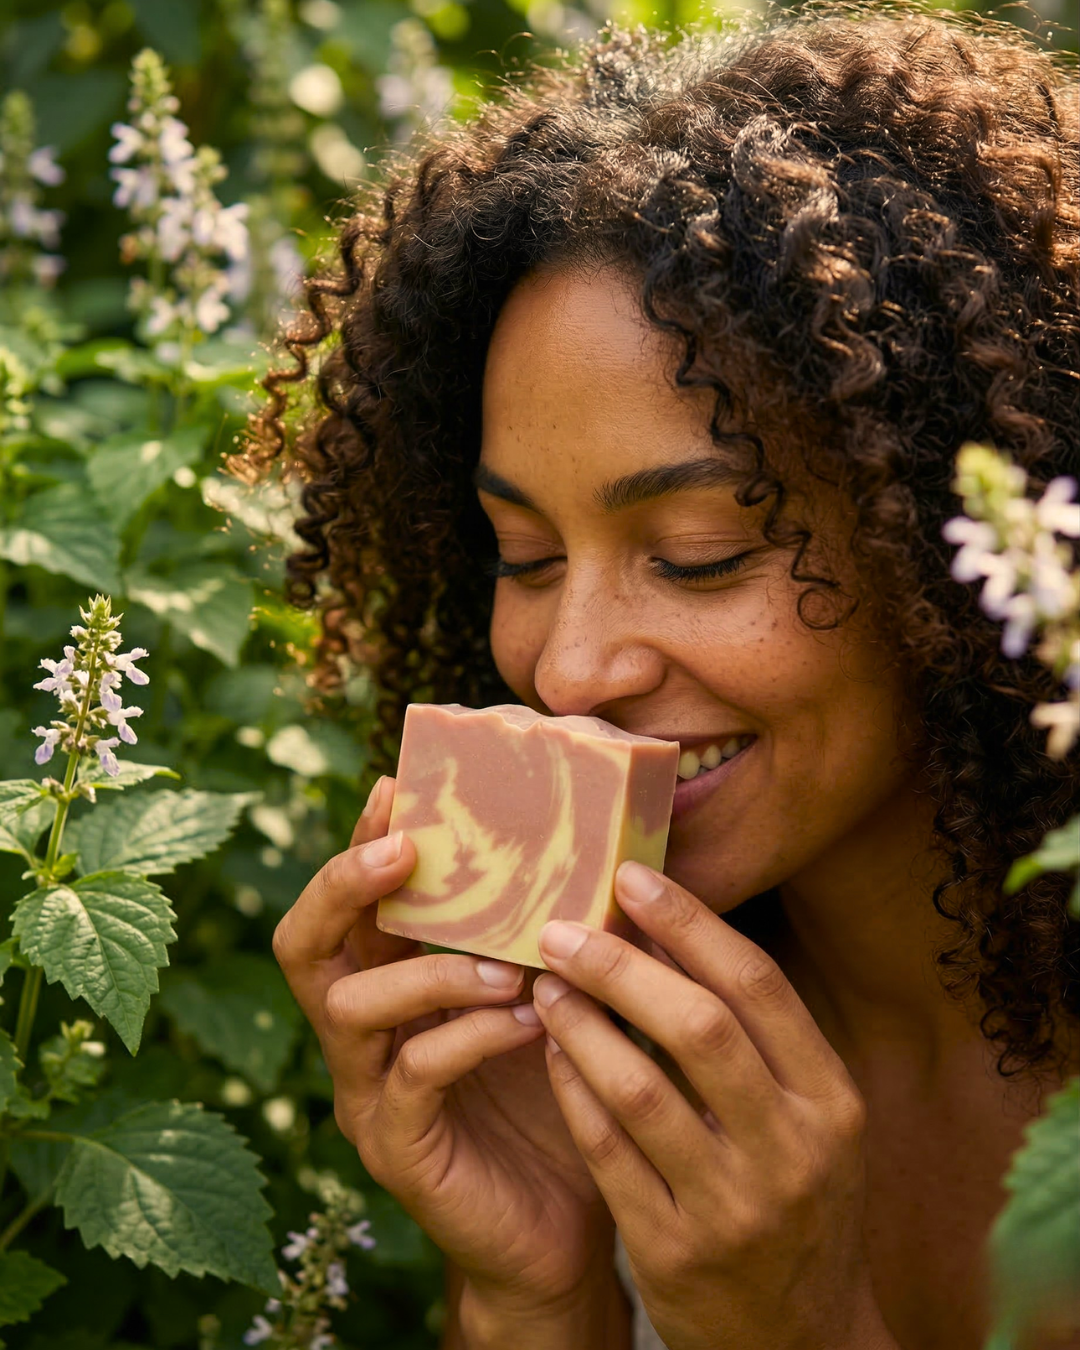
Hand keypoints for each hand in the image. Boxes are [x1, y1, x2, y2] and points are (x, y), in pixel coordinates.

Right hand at [272, 777, 617, 1327]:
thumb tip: (610, 840)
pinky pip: (412, 1077)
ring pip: (351, 1006)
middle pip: (305, 943)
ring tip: (508, 964)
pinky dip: (469, 1037)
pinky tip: (529, 1024)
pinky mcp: (396, 1146)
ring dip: (430, 970)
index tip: (398, 785)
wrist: (569, 1223)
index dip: (362, 839)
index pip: (352, 899)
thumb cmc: (561, 1090)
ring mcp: (369, 1091)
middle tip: (405, 849)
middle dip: (345, 884)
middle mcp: (362, 1030)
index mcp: (392, 977)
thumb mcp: (553, 994)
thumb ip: (551, 929)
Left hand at [530, 861, 898, 1349]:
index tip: (630, 878)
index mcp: (832, 1101)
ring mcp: (732, 1208)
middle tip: (562, 927)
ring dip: (582, 1024)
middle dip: (622, 965)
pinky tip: (549, 1050)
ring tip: (546, 982)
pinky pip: (606, 1153)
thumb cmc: (796, 1198)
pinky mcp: (672, 1253)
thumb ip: (754, 1034)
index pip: (757, 986)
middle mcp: (792, 1151)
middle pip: (698, 1027)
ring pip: (641, 1090)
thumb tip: (669, 928)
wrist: (799, 1341)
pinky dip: (571, 1092)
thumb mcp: (808, 1117)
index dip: (689, 922)